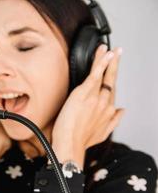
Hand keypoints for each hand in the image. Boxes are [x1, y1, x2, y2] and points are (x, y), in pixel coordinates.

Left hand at [51, 44, 124, 168]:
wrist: (70, 143)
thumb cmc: (80, 140)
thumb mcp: (102, 134)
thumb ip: (114, 121)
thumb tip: (122, 111)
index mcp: (108, 111)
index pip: (112, 91)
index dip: (112, 80)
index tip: (113, 71)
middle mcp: (106, 103)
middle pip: (112, 80)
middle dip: (115, 65)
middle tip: (118, 52)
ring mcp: (96, 97)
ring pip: (104, 75)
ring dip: (107, 60)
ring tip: (110, 49)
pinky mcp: (85, 93)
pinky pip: (96, 75)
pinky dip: (101, 63)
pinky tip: (104, 54)